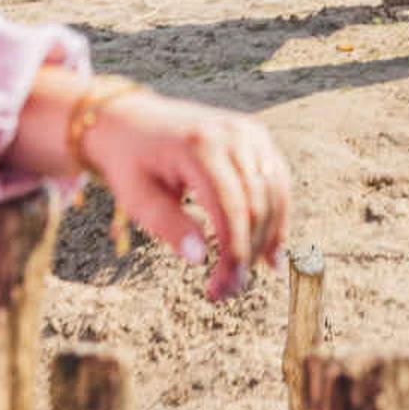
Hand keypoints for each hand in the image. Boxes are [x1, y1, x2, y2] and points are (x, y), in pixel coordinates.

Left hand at [84, 89, 292, 301]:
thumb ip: (168, 226)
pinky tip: (270, 249)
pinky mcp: (256, 136)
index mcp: (200, 147)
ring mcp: (248, 132)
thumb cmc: (131, 162)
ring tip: (247, 274)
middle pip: (256, 205)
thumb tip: (201, 259)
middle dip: (247, 254)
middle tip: (228, 290)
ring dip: (267, 239)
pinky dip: (277, 216)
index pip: (230, 209)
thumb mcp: (137, 197)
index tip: (220, 289)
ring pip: (274, 195)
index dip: (232, 254)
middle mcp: (232, 135)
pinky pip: (277, 180)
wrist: (132, 119)